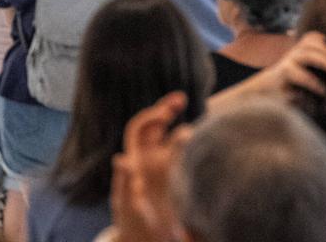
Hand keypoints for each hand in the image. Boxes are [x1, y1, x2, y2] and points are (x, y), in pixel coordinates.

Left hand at [111, 92, 190, 241]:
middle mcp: (149, 162)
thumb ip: (124, 183)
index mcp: (137, 163)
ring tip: (193, 116)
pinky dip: (193, 143)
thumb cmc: (133, 226)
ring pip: (173, 139)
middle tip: (180, 98)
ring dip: (180, 125)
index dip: (151, 116)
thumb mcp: (127, 206)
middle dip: (166, 109)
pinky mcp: (178, 180)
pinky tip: (205, 137)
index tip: (165, 112)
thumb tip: (119, 158)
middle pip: (155, 127)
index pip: (140, 130)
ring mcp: (164, 169)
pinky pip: (185, 155)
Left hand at [261, 31, 325, 96]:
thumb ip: (294, 98)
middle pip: (305, 55)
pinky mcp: (300, 46)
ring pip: (307, 43)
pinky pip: (308, 37)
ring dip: (321, 47)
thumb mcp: (285, 99)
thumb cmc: (282, 94)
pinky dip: (318, 37)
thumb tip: (304, 95)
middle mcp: (290, 59)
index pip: (300, 76)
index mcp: (286, 73)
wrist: (272, 81)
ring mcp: (295, 51)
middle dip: (321, 60)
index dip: (313, 83)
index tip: (324, 91)